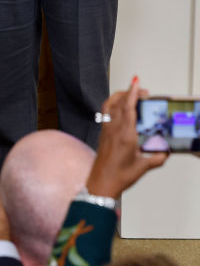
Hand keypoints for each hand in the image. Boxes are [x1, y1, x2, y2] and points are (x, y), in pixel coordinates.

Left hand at [85, 77, 167, 199]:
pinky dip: (114, 106)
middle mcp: (114, 129)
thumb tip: (165, 151)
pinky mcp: (102, 134)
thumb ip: (157, 157)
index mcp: (125, 135)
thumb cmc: (119, 176)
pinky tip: (121, 108)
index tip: (136, 82)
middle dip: (129, 92)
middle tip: (141, 90)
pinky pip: (106, 114)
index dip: (132, 93)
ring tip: (130, 94)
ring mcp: (106, 130)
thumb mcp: (143, 167)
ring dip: (119, 96)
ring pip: (109, 106)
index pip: (128, 108)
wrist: (100, 184)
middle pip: (118, 102)